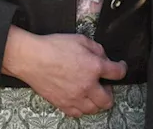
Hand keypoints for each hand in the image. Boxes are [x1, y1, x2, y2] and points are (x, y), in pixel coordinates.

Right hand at [1, 26, 127, 117]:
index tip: (120, 68)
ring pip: (94, 109)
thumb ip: (96, 48)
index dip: (122, 69)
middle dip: (110, 92)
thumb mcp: (79, 39)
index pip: (117, 73)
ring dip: (97, 102)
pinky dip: (82, 108)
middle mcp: (87, 85)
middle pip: (108, 99)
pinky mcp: (63, 104)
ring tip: (92, 93)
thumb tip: (103, 57)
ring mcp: (75, 97)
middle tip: (105, 85)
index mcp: (94, 67)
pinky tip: (79, 99)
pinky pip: (78, 113)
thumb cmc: (53, 47)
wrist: (31, 58)